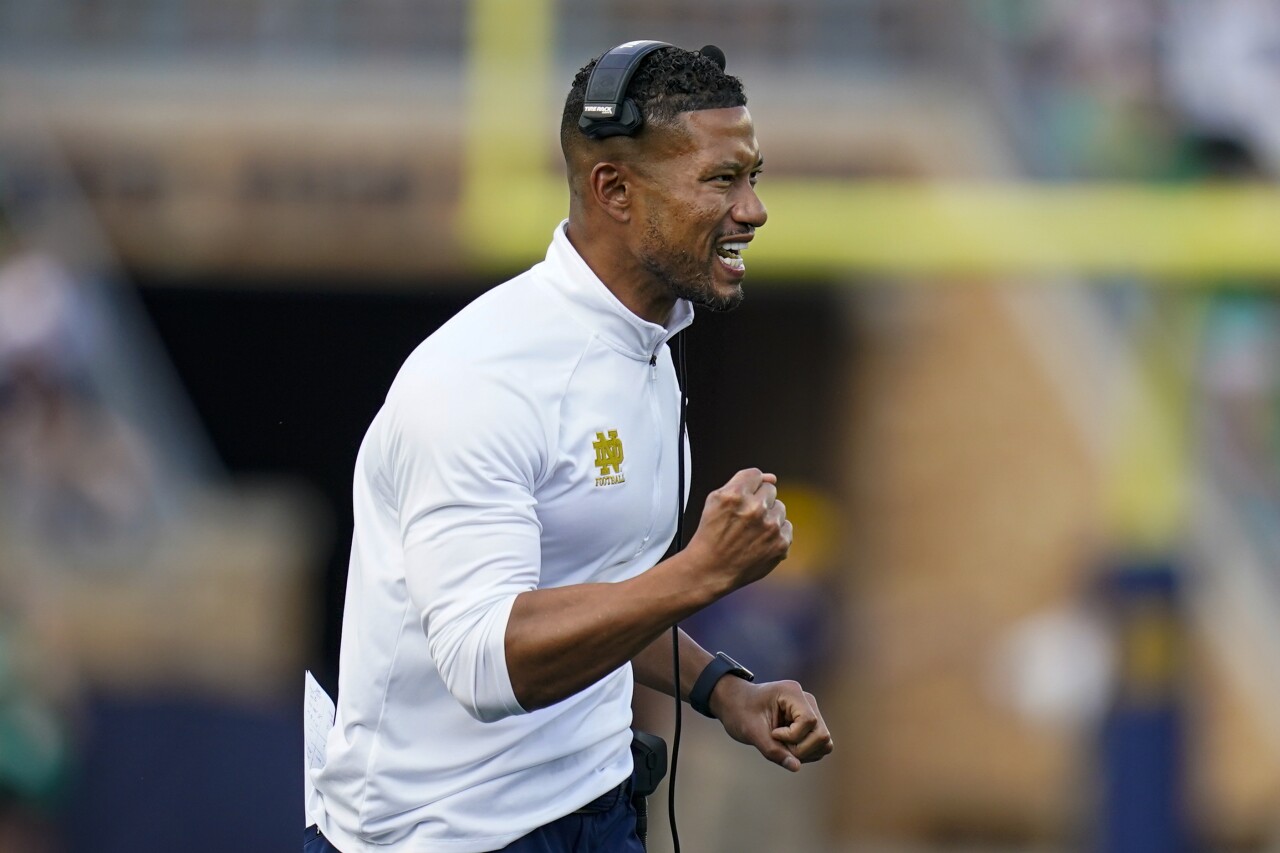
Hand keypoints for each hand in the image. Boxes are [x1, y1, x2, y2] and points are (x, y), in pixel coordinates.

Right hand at [685, 469, 791, 594]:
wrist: (711, 569)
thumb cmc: (712, 533)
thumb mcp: (716, 500)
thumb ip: (743, 481)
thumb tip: (773, 478)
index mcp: (735, 495)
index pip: (756, 475)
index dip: (747, 488)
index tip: (741, 501)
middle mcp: (754, 509)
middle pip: (770, 490)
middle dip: (759, 501)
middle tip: (743, 519)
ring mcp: (770, 527)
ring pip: (780, 508)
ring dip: (769, 517)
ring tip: (750, 532)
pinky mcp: (781, 543)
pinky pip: (786, 527)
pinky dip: (776, 534)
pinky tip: (759, 542)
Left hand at [708, 676, 833, 771]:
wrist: (735, 704)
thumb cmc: (739, 712)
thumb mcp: (751, 732)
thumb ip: (773, 750)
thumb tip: (796, 767)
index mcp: (792, 692)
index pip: (809, 721)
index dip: (793, 736)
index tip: (772, 734)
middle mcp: (806, 700)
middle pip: (821, 734)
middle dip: (801, 748)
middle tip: (777, 743)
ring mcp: (810, 711)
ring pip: (824, 742)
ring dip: (804, 752)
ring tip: (781, 746)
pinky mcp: (810, 724)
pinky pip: (819, 745)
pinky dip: (804, 752)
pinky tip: (785, 746)